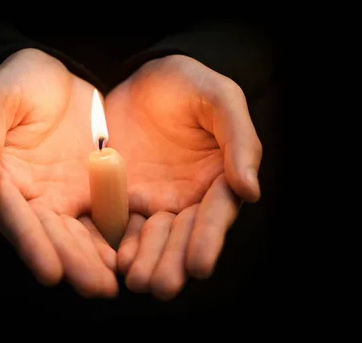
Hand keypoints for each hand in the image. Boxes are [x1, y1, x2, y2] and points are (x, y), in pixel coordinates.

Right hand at [0, 48, 117, 297]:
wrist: (54, 69)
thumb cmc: (17, 81)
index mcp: (5, 180)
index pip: (16, 219)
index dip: (31, 246)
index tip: (49, 273)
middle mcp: (35, 196)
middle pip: (53, 235)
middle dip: (74, 263)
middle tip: (97, 288)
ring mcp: (66, 193)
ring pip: (82, 232)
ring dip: (98, 259)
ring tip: (117, 282)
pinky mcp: (96, 186)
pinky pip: (109, 212)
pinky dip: (120, 233)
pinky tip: (137, 251)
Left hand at [105, 54, 261, 299]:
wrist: (145, 75)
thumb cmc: (191, 83)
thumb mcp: (220, 98)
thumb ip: (239, 140)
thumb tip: (251, 191)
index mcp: (218, 178)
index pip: (215, 215)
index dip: (208, 240)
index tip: (200, 265)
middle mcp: (188, 196)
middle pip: (182, 235)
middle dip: (172, 262)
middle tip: (160, 286)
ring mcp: (154, 197)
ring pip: (150, 236)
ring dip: (144, 260)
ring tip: (135, 280)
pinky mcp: (122, 193)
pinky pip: (118, 220)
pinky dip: (115, 240)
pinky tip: (111, 257)